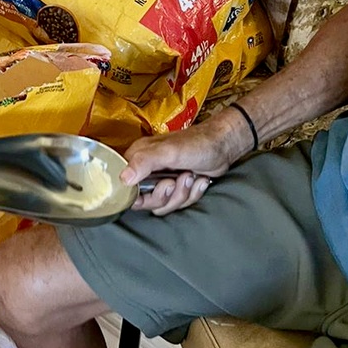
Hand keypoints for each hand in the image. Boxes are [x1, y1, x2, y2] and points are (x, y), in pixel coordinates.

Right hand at [121, 110, 250, 215]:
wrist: (223, 145)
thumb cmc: (196, 143)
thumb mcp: (168, 152)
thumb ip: (144, 162)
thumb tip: (123, 179)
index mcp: (139, 159)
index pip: (126, 188)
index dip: (142, 195)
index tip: (162, 185)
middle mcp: (148, 170)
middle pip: (146, 201)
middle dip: (168, 195)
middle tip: (177, 180)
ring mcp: (163, 180)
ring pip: (165, 204)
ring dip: (182, 194)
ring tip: (191, 176)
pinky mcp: (178, 187)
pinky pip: (179, 203)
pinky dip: (193, 194)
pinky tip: (199, 179)